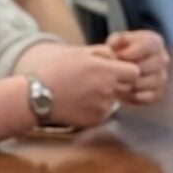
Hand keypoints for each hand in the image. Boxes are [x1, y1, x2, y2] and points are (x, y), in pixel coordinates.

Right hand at [20, 43, 136, 128]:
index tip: (115, 71)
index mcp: (105, 71)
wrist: (38, 97)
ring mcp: (104, 106)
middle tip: (97, 82)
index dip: (126, 70)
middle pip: (127, 86)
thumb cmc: (57, 72)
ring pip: (115, 99)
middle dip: (117, 83)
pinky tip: (80, 103)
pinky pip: (104, 112)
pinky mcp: (97, 119)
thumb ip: (103, 53)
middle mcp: (108, 89)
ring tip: (83, 93)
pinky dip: (96, 108)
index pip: (134, 72)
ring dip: (105, 96)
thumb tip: (117, 55)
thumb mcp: (79, 54)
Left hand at [105, 29, 169, 104]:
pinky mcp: (158, 93)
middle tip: (116, 70)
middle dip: (128, 69)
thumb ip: (117, 40)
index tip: (119, 55)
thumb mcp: (116, 40)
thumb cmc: (120, 51)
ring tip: (117, 79)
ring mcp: (162, 77)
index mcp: (155, 42)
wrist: (122, 68)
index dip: (132, 51)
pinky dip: (130, 95)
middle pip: (147, 66)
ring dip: (127, 82)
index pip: (150, 45)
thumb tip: (115, 46)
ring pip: (143, 83)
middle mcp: (163, 59)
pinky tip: (123, 89)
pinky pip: (144, 97)